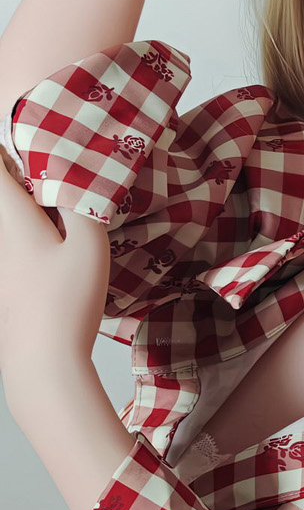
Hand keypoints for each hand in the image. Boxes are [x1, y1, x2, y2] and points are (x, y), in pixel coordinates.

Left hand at [0, 147, 111, 376]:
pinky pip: (6, 247)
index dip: (7, 149)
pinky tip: (46, 251)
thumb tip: (82, 174)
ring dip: (20, 209)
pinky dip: (20, 238)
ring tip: (54, 213)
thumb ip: (85, 204)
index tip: (35, 146)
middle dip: (17, 177)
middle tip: (54, 178)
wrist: (41, 364)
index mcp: (10, 218)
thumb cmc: (66, 305)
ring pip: (2, 221)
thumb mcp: (89, 247)